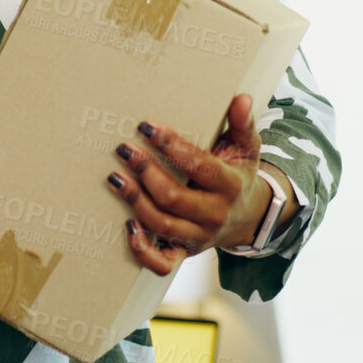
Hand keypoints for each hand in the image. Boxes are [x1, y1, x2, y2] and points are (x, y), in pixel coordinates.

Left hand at [106, 94, 272, 275]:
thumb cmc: (238, 175)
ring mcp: (198, 237)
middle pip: (173, 197)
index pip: (198, 165)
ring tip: (114, 178)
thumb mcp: (246, 148)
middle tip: (123, 150)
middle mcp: (214, 214)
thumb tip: (242, 98)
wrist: (247, 217)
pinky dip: (142, 250)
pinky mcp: (184, 252)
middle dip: (145, 172)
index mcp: (230, 185)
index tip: (146, 127)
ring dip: (135, 201)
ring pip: (162, 224)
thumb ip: (242, 123)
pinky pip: (161, 263)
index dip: (171, 146)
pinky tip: (127, 225)